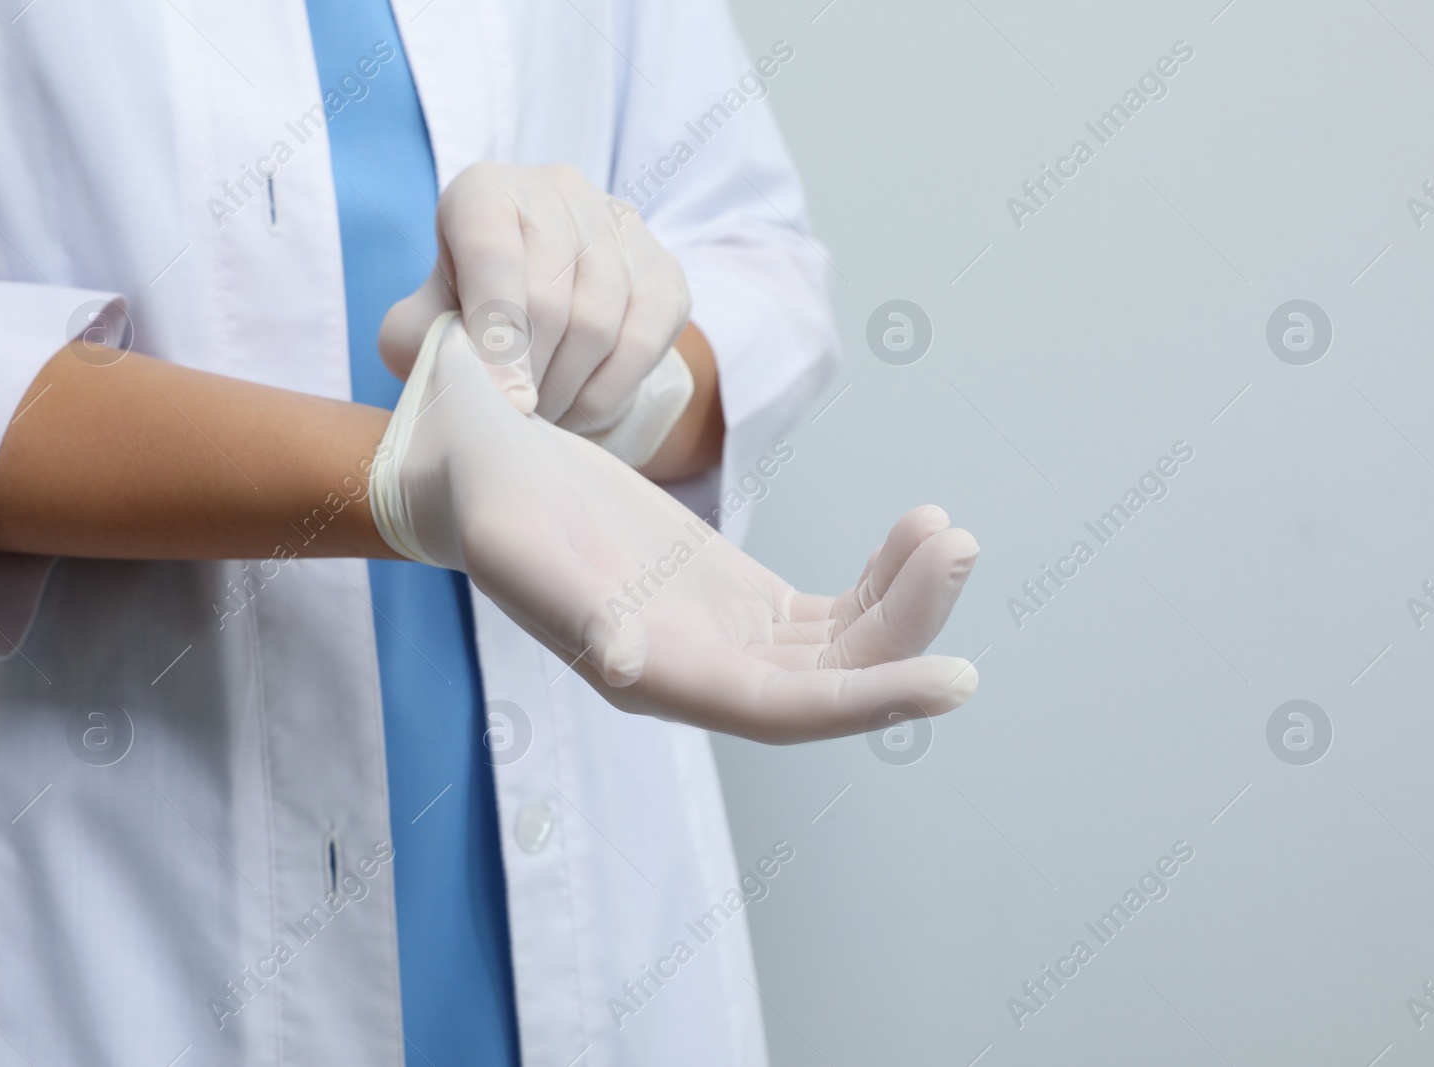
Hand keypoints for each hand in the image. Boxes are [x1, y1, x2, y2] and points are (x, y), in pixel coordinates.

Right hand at [371, 314, 980, 742]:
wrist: (475, 470)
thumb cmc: (487, 501)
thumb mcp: (514, 540)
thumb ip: (571, 604)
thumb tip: (632, 662)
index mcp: (653, 676)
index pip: (782, 709)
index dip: (871, 701)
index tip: (956, 681)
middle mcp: (700, 672)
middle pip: (831, 678)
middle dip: (908, 628)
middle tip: (959, 545)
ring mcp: (725, 636)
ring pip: (841, 646)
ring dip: (906, 600)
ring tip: (948, 529)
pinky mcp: (736, 596)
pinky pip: (830, 610)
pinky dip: (883, 579)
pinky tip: (917, 530)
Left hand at [378, 162, 690, 435]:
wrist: (536, 307)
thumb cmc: (467, 315)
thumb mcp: (421, 323)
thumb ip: (424, 342)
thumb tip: (473, 373)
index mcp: (484, 192)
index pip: (493, 257)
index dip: (496, 336)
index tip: (503, 399)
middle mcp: (556, 190)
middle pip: (550, 301)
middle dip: (530, 376)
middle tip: (515, 420)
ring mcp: (619, 225)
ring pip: (600, 325)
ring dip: (568, 391)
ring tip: (543, 415)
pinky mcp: (663, 268)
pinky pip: (644, 341)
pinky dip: (610, 391)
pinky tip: (581, 408)